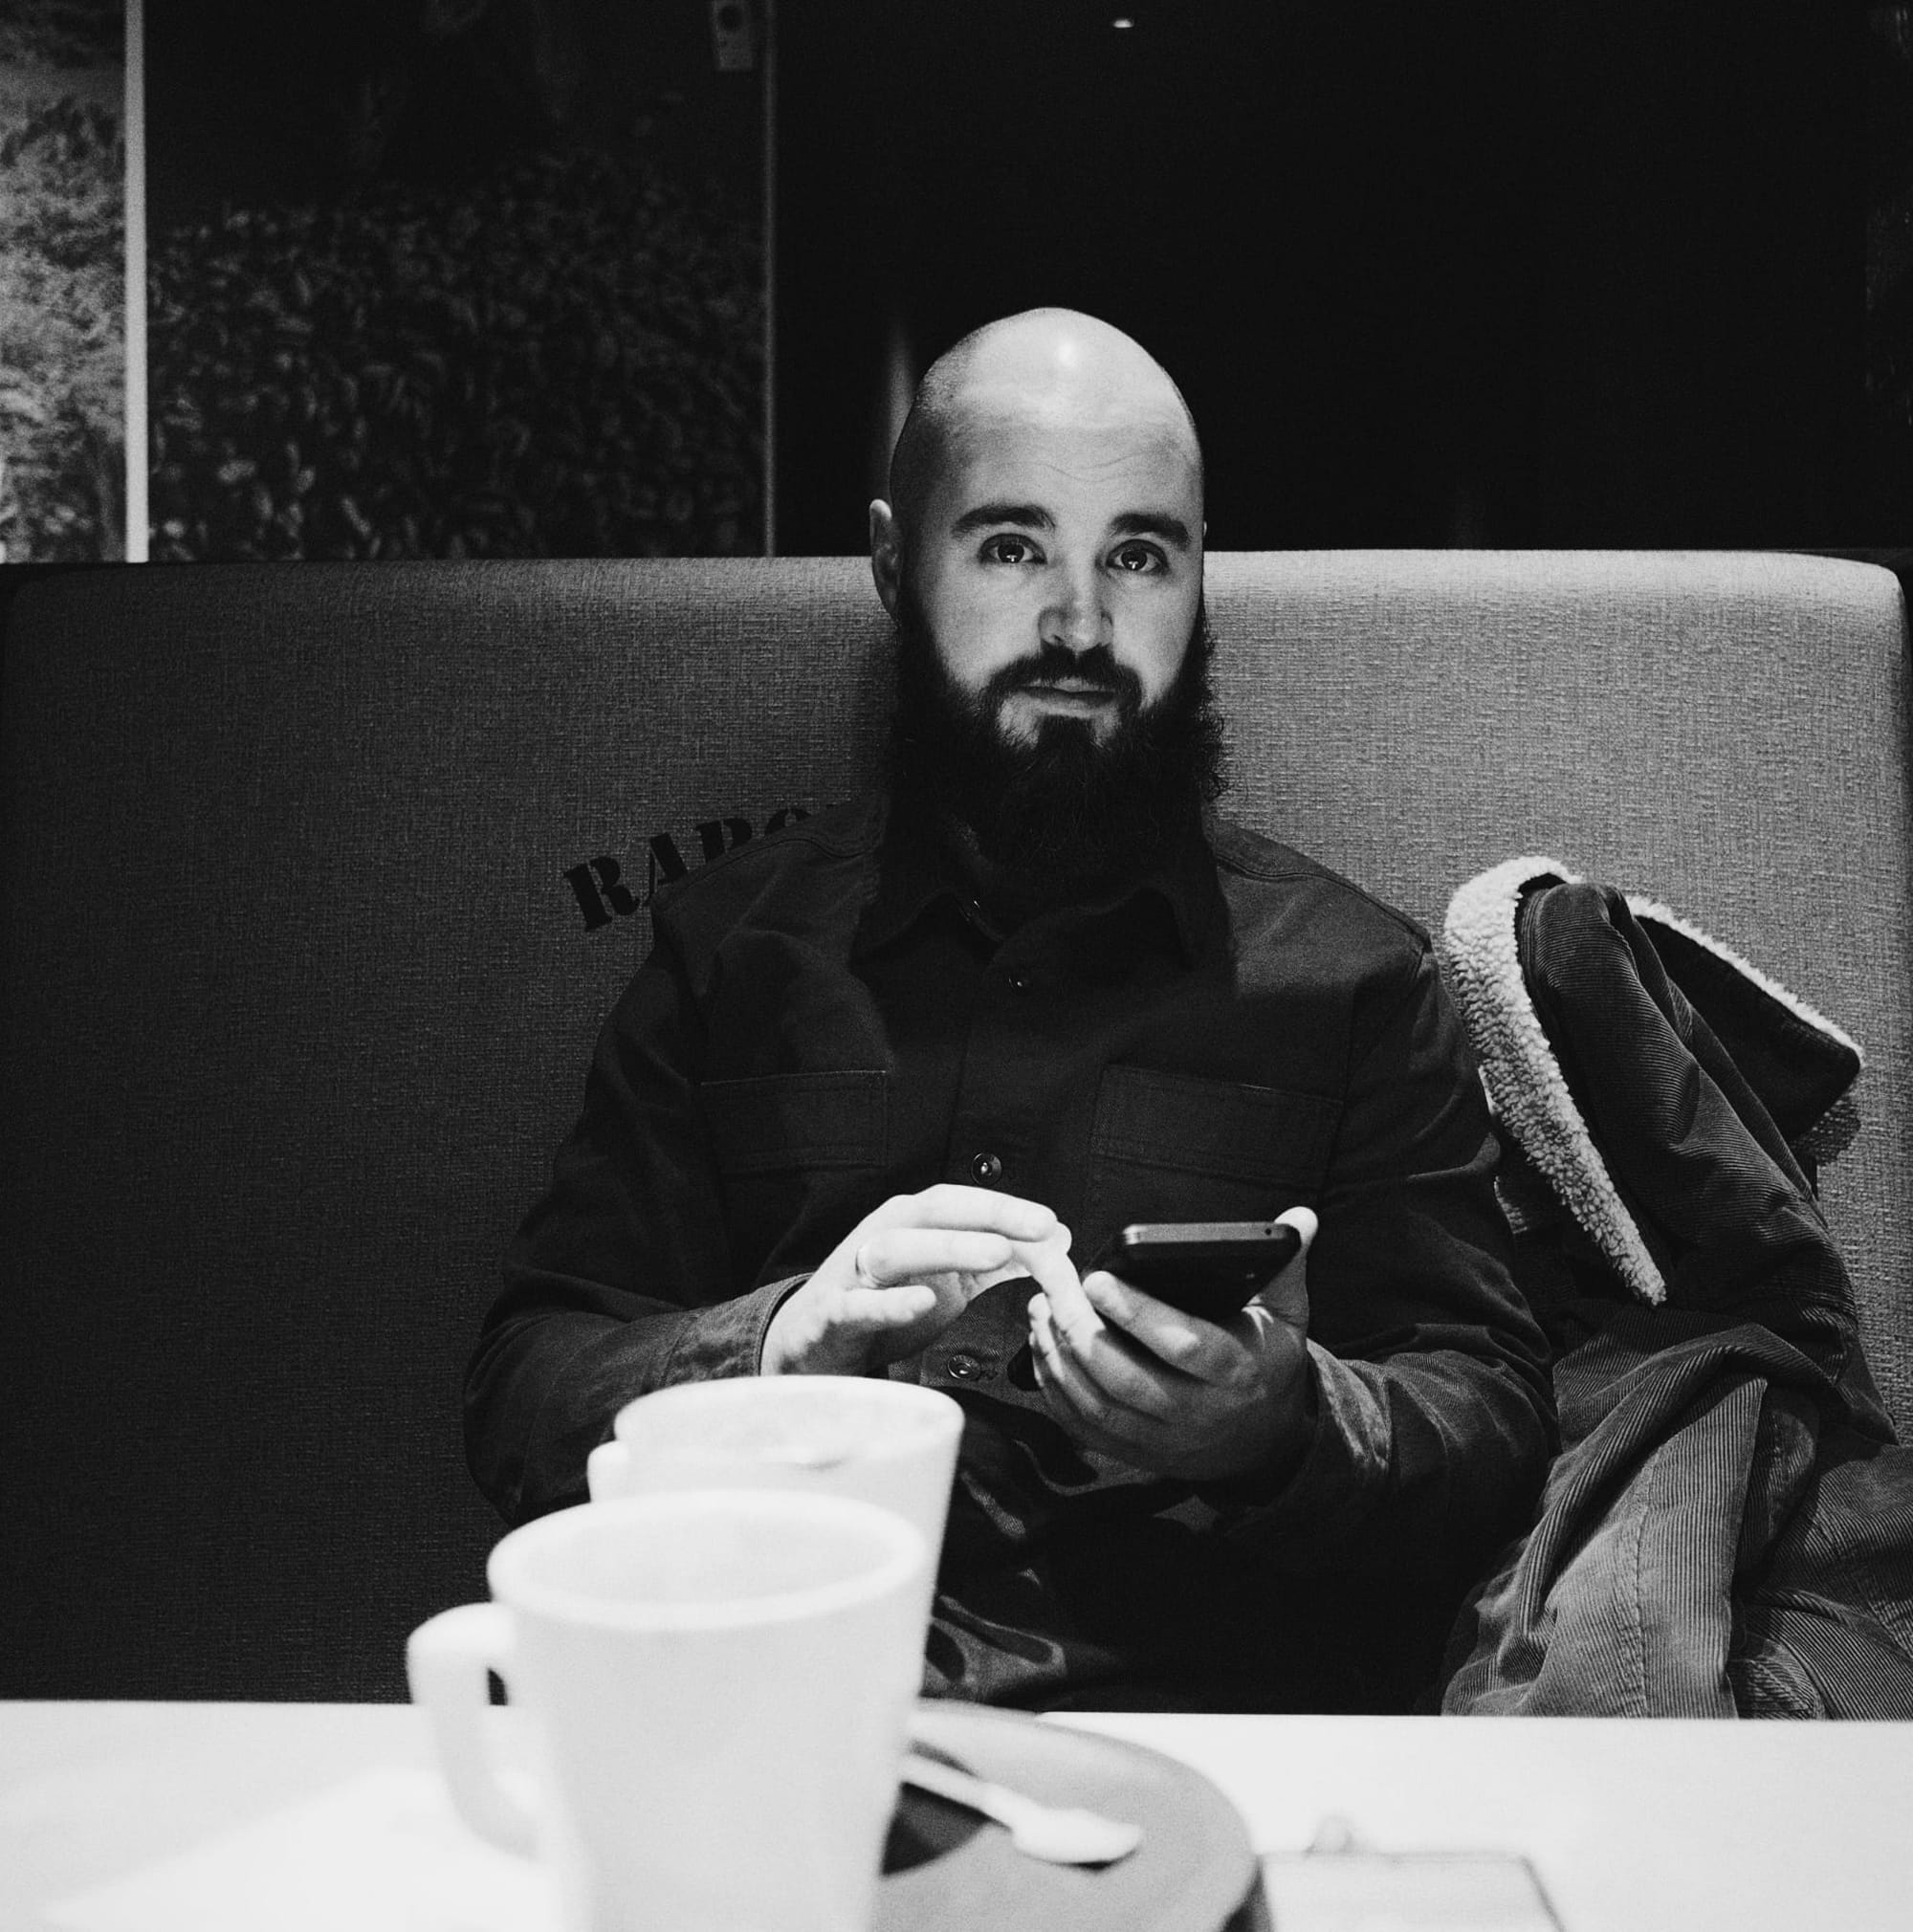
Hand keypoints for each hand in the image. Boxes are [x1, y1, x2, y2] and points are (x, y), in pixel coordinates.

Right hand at [763, 1184, 1070, 1375]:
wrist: (809, 1347)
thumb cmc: (879, 1305)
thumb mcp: (944, 1281)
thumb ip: (993, 1262)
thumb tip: (1054, 1241)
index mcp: (907, 1227)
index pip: (957, 1203)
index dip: (1003, 1208)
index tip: (1051, 1223)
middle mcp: (879, 1238)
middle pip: (931, 1213)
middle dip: (986, 1216)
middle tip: (1037, 1230)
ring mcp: (852, 1275)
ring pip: (897, 1249)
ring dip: (947, 1247)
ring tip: (996, 1253)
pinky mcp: (830, 1316)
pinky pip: (857, 1306)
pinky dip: (889, 1304)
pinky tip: (923, 1302)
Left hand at [1026, 1207, 1318, 1482]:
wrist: (1263, 1444)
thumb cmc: (1267, 1365)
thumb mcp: (1285, 1317)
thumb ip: (1287, 1265)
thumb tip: (1299, 1218)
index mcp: (1237, 1375)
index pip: (1184, 1346)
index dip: (1138, 1314)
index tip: (1098, 1279)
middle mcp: (1197, 1415)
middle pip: (1126, 1379)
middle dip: (1081, 1330)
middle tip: (1055, 1287)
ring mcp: (1162, 1441)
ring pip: (1097, 1403)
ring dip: (1060, 1355)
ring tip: (1043, 1306)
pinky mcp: (1134, 1453)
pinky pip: (1082, 1424)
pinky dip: (1054, 1386)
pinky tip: (1042, 1344)